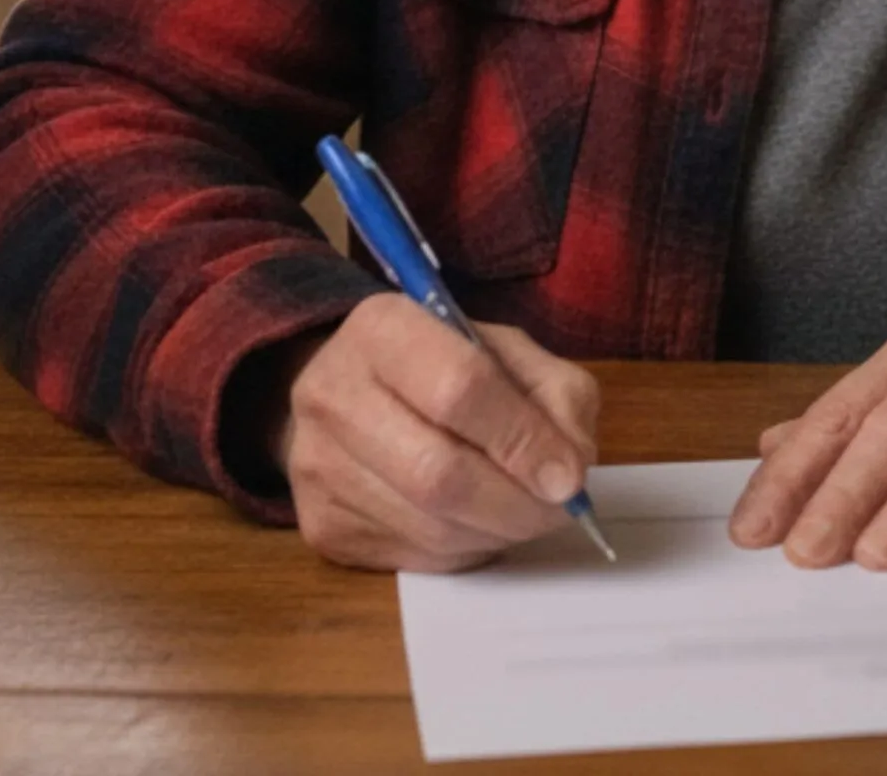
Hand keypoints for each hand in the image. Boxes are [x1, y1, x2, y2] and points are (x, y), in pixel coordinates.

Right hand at [270, 295, 601, 571]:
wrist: (348, 392)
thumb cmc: (440, 365)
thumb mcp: (506, 349)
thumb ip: (555, 393)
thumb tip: (568, 471)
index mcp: (383, 328)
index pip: (458, 387)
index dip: (522, 439)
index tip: (568, 474)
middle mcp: (334, 393)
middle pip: (438, 474)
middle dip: (516, 504)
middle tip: (558, 510)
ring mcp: (318, 465)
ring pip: (430, 527)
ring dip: (497, 531)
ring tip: (521, 511)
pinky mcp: (321, 525)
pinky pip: (414, 558)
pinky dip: (465, 549)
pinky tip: (476, 522)